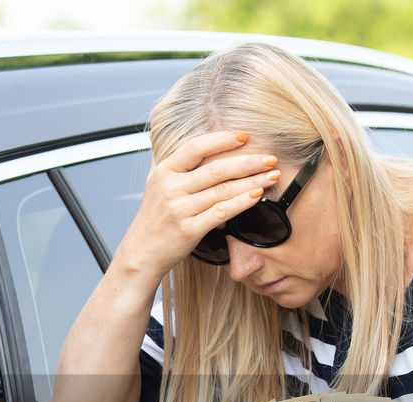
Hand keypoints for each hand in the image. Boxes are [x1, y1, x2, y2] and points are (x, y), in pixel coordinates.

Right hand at [111, 130, 280, 280]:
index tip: (245, 136)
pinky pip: (221, 212)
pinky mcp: (189, 229)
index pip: (196, 147)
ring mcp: (180, 209)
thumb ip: (177, 167)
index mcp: (163, 172)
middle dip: (248, 162)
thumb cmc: (154, 221)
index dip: (222, 139)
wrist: (140, 254)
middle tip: (270, 158)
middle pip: (216, 168)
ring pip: (223, 190)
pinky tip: (257, 196)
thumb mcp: (157, 186)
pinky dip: (242, 202)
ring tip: (271, 176)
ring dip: (252, 181)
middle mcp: (170, 188)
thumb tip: (206, 149)